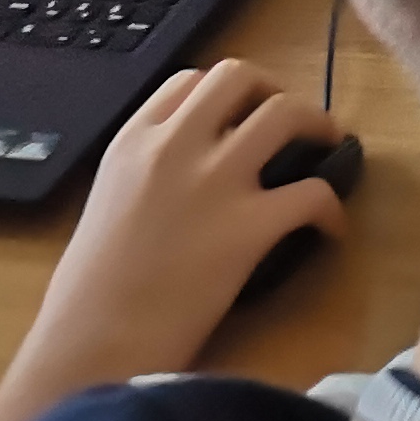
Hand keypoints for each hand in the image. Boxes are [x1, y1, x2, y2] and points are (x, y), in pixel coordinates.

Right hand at [19, 61, 349, 380]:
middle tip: (292, 123)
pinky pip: (315, 192)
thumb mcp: (105, 207)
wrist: (91, 343)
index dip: (226, 94)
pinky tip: (330, 229)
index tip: (243, 114)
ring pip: (286, 113)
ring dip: (317, 125)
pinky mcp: (250, 225)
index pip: (188, 82)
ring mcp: (215, 181)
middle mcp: (174, 146)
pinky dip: (332, 207)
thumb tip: (184, 185)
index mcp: (131, 142)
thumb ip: (144, 179)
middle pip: (240, 77)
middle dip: (276, 91)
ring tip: (327, 150)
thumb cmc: (87, 294)